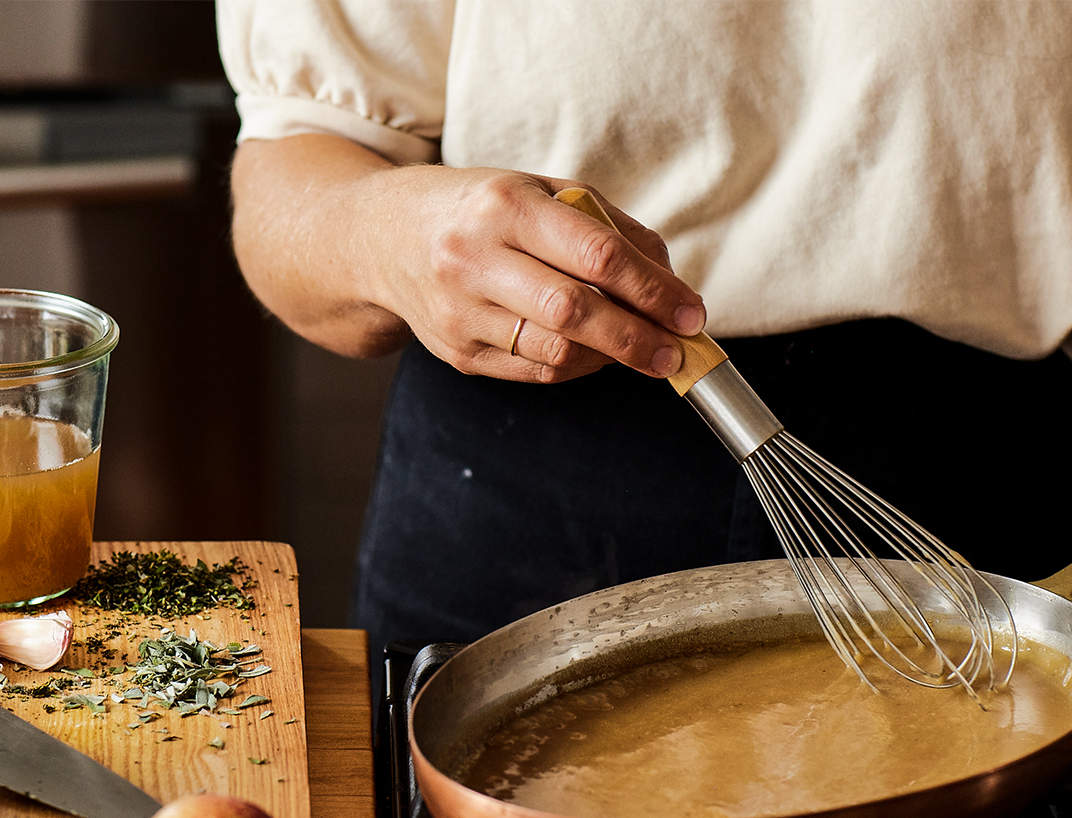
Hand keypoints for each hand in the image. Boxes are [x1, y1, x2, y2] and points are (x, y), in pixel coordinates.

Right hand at [229, 135, 704, 384]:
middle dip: (637, 338)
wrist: (380, 237)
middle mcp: (475, 259)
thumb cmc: (477, 209)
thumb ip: (607, 227)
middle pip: (575, 313)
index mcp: (505, 205)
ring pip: (555, 352)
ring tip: (635, 348)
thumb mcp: (539, 191)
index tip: (691, 313)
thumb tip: (668, 278)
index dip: (654, 291)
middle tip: (676, 352)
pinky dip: (573, 367)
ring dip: (608, 357)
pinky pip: (533, 372)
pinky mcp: (455, 352)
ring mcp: (459, 311)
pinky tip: (590, 352)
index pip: (597, 256)